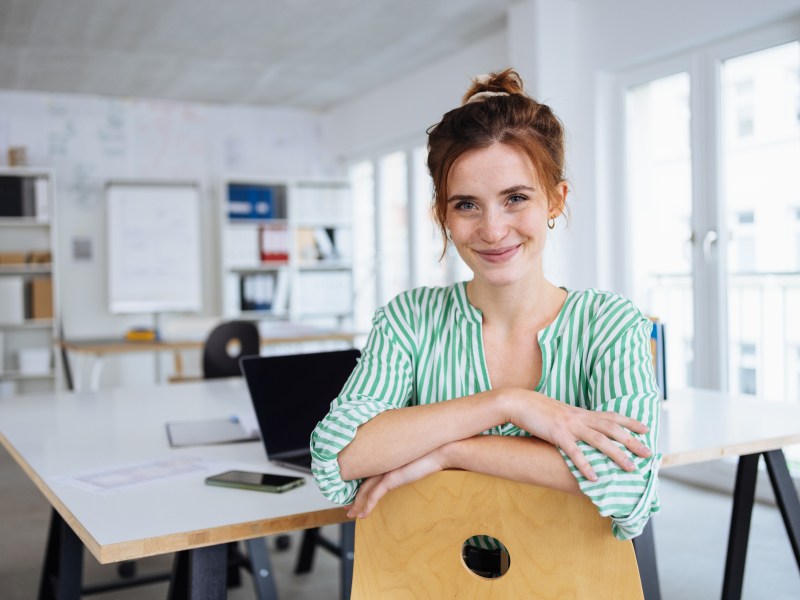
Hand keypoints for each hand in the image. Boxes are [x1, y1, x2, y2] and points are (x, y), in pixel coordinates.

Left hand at [346, 446, 448, 518]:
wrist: (438, 451)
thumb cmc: (429, 455)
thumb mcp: (413, 462)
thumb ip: (405, 467)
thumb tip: (405, 472)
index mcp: (387, 460)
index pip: (368, 473)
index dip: (359, 484)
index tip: (353, 494)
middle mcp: (382, 464)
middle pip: (363, 482)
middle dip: (354, 496)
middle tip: (347, 506)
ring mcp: (385, 471)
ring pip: (365, 490)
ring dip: (357, 504)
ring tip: (350, 514)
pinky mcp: (390, 478)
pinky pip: (374, 495)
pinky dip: (367, 506)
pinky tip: (362, 515)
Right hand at [507, 391, 651, 481]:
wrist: (518, 402)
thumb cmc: (537, 410)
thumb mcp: (560, 413)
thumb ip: (574, 421)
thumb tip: (584, 431)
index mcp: (581, 412)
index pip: (611, 416)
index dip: (630, 422)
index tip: (646, 428)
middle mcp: (580, 417)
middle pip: (612, 429)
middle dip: (632, 441)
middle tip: (648, 453)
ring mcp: (570, 426)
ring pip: (599, 440)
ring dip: (617, 455)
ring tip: (630, 468)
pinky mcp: (557, 435)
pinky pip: (574, 452)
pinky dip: (585, 465)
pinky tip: (594, 477)